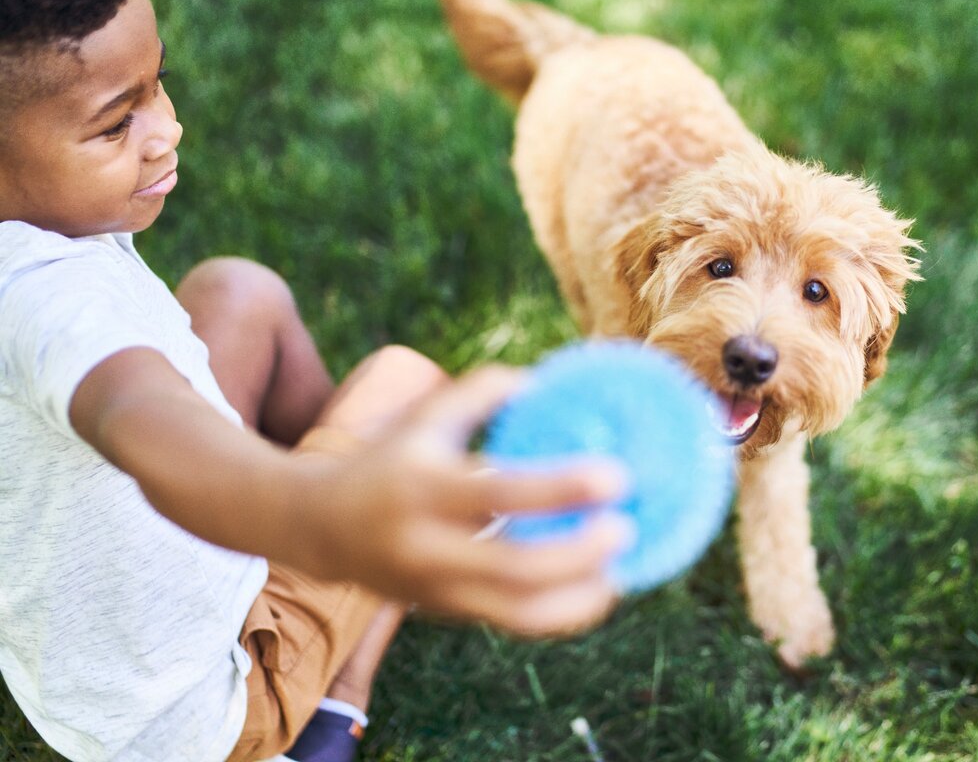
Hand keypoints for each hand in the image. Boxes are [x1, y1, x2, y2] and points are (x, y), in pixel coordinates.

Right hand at [308, 365, 632, 637]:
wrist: (322, 527)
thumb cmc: (390, 459)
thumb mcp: (424, 416)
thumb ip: (483, 391)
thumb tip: (547, 382)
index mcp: (423, 488)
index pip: (499, 493)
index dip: (561, 488)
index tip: (617, 477)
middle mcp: (428, 546)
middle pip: (516, 567)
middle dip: (580, 553)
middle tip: (626, 528)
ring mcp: (438, 589)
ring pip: (519, 615)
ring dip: (580, 598)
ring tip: (620, 572)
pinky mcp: (449, 614)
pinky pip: (515, 623)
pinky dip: (563, 612)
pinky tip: (597, 587)